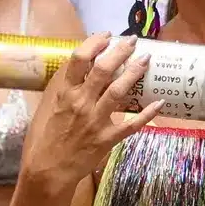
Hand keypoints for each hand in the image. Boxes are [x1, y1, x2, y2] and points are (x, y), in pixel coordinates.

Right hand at [21, 34, 160, 191]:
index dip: (95, 43)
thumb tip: (79, 67)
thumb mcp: (48, 107)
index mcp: (65, 94)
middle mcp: (81, 103)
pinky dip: (148, 114)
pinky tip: (160, 103)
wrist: (48, 170)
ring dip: (134, 73)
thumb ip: (63, 87)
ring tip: (146, 59)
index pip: (80, 60)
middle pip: (103, 70)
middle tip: (133, 41)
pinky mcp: (107, 139)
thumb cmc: (45, 138)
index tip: (106, 35)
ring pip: (119, 91)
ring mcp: (96, 121)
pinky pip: (132, 124)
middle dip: (120, 51)